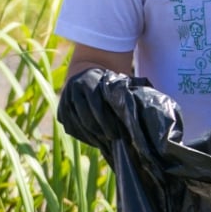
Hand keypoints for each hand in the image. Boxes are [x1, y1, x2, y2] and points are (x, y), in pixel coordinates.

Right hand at [58, 67, 180, 154]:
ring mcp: (66, 99)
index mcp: (89, 81)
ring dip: (92, 136)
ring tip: (105, 143)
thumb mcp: (118, 82)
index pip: (97, 106)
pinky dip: (81, 135)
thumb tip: (149, 108)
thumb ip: (129, 93)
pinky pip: (70, 126)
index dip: (108, 122)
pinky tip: (93, 140)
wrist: (87, 69)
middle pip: (87, 117)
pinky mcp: (61, 108)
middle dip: (101, 131)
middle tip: (114, 140)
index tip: (118, 133)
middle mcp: (74, 89)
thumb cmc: (110, 80)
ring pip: (78, 124)